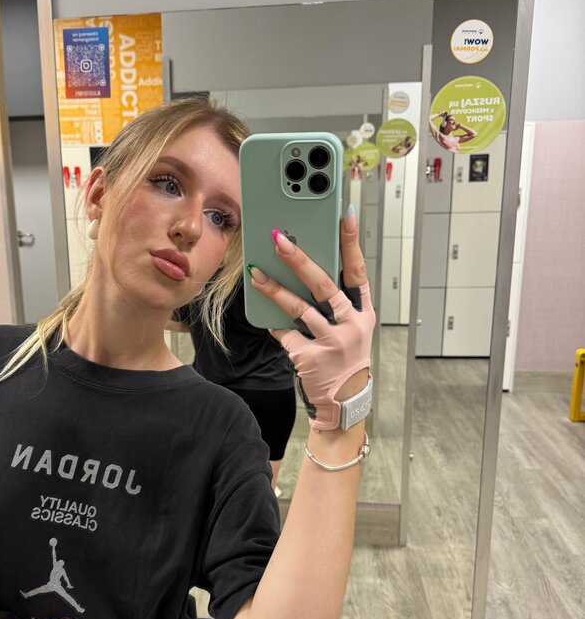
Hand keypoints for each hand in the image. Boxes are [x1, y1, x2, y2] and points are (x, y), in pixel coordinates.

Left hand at [248, 212, 374, 429]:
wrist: (344, 403)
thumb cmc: (343, 359)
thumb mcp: (350, 330)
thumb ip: (335, 305)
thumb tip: (304, 270)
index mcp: (363, 313)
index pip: (358, 271)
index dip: (351, 243)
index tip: (345, 215)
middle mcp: (351, 325)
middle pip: (324, 284)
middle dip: (299, 259)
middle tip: (279, 239)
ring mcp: (332, 342)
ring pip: (299, 308)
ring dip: (275, 289)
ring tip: (256, 273)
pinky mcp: (311, 357)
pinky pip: (286, 334)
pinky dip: (275, 325)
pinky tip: (266, 318)